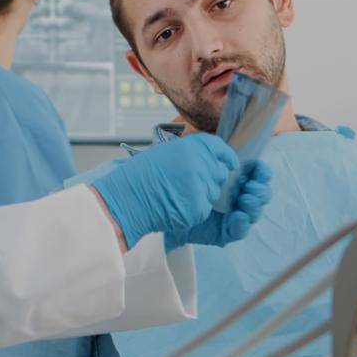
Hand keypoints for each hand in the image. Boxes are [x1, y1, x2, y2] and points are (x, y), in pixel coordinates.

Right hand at [89, 134, 237, 248]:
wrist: (127, 198)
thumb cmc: (141, 175)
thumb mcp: (166, 152)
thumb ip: (191, 152)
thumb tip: (210, 157)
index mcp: (193, 146)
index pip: (220, 149)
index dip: (227, 157)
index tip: (230, 163)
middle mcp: (200, 163)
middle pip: (219, 173)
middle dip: (211, 179)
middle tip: (190, 183)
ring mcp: (200, 186)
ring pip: (212, 193)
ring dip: (201, 195)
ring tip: (177, 195)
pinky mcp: (198, 207)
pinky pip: (204, 208)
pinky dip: (194, 209)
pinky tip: (176, 205)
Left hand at [167, 161, 273, 249]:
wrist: (162, 201)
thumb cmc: (182, 177)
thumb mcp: (199, 154)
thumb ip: (219, 151)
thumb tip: (235, 162)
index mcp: (236, 178)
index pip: (258, 175)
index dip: (262, 172)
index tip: (257, 167)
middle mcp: (238, 197)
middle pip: (262, 195)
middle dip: (260, 190)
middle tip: (248, 187)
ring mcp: (233, 215)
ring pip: (255, 213)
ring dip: (254, 205)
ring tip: (243, 199)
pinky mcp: (225, 232)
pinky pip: (241, 231)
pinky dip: (243, 223)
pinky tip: (238, 215)